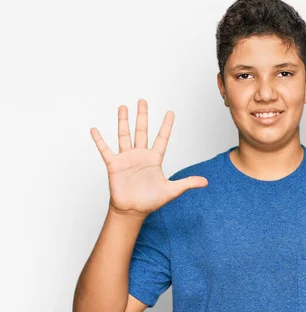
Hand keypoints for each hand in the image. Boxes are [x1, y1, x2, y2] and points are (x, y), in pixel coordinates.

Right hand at [90, 99, 207, 217]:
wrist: (133, 210)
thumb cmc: (151, 201)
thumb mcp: (172, 191)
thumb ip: (187, 183)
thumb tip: (206, 182)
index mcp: (155, 159)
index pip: (162, 138)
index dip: (166, 125)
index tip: (170, 112)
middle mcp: (141, 155)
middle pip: (142, 131)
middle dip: (142, 115)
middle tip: (142, 100)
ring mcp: (127, 158)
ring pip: (124, 135)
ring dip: (123, 121)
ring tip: (123, 107)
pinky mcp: (114, 165)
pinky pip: (105, 150)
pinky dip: (99, 140)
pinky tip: (95, 130)